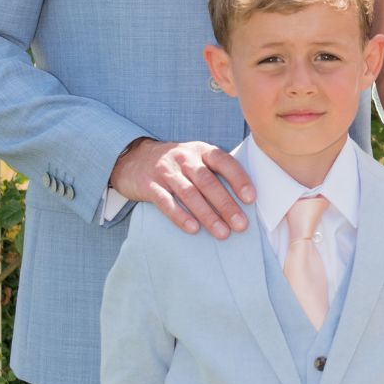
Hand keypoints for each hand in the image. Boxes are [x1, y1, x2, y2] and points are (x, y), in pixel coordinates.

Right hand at [110, 138, 255, 236]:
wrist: (133, 157)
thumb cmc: (176, 164)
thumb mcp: (196, 158)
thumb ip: (216, 172)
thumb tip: (246, 198)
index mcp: (201, 150)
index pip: (223, 161)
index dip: (238, 179)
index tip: (251, 198)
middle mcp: (184, 158)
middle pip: (207, 182)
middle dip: (226, 205)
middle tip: (240, 225)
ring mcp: (165, 171)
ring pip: (189, 193)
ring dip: (207, 215)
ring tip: (222, 233)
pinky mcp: (149, 185)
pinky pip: (166, 202)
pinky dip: (180, 216)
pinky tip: (193, 229)